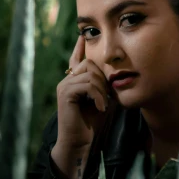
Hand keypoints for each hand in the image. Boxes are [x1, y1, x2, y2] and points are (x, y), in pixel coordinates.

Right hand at [55, 33, 110, 151]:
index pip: (76, 60)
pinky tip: (100, 108)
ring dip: (101, 90)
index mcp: (74, 82)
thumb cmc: (92, 125)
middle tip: (106, 97)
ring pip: (90, 74)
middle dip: (102, 79)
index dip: (79, 47)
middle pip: (89, 64)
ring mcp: (64, 86)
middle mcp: (66, 81)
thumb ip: (103, 86)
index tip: (83, 35)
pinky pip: (87, 85)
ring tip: (103, 104)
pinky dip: (98, 96)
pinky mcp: (65, 94)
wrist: (80, 143)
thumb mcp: (102, 100)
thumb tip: (113, 74)